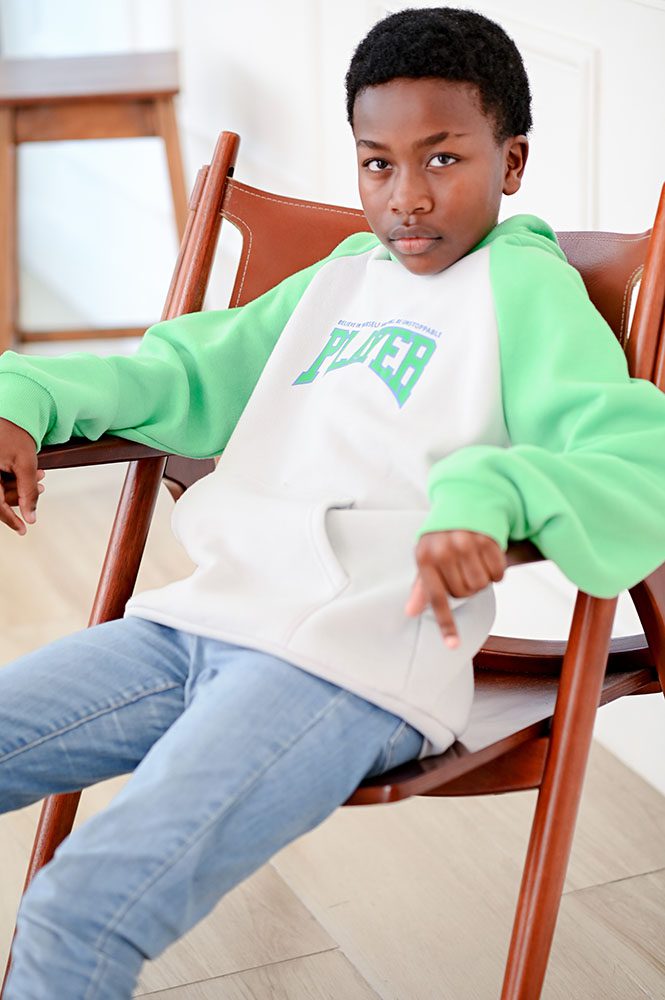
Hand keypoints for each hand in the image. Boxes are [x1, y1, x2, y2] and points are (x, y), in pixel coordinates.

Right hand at [0, 418, 43, 534]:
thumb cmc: (15, 432)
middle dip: (19, 497)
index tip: (23, 529)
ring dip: (17, 488)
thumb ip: (28, 492)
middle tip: (39, 490)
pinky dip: (10, 480)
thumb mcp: (26, 464)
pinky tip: (27, 475)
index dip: (10, 520)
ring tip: (38, 479)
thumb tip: (31, 517)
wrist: (13, 410)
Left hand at [405, 530, 505, 648]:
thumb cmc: (441, 536)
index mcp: (425, 557)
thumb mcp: (426, 557)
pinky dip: (497, 572)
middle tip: (463, 572)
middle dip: (466, 588)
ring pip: (481, 585)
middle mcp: (445, 550)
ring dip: (482, 580)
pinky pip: (498, 573)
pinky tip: (488, 558)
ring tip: (475, 564)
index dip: (446, 623)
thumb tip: (410, 611)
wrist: (463, 500)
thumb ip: (422, 586)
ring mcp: (467, 543)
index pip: (435, 598)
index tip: (453, 645)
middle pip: (462, 594)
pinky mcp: (488, 539)